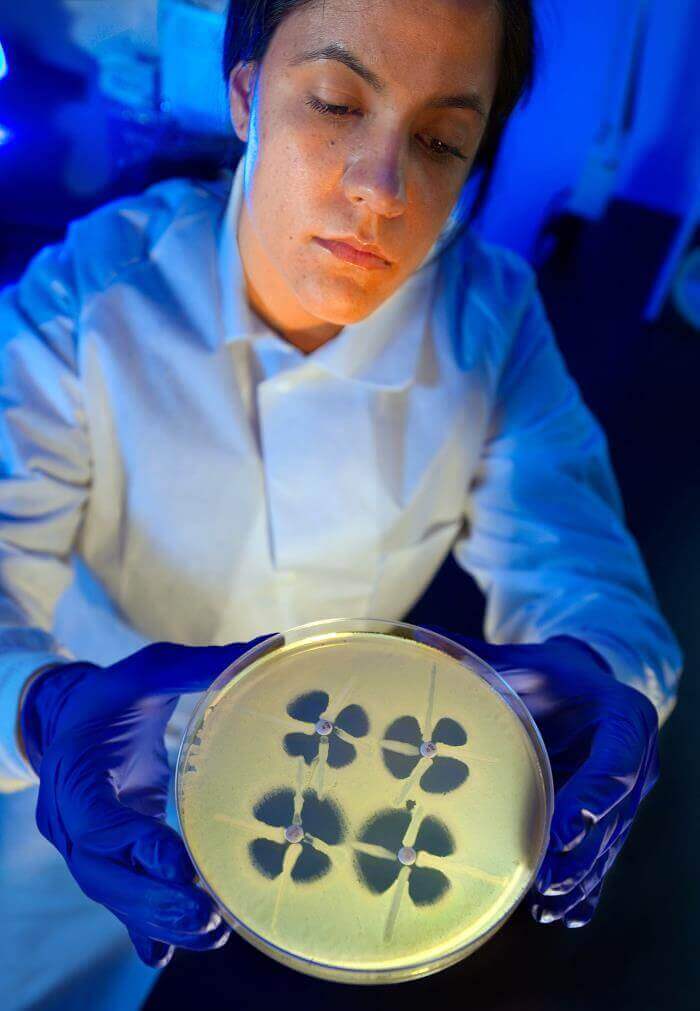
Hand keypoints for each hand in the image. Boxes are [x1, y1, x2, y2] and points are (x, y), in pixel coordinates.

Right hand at [20, 635, 278, 966]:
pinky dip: (141, 928)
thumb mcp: (148, 671)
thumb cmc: (114, 695)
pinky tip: (166, 954)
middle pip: (102, 874)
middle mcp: (71, 820)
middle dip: (152, 899)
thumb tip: (271, 644)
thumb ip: (201, 665)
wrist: (74, 719)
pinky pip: (118, 900)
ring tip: (211, 932)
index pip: (97, 821)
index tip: (179, 861)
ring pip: (113, 895)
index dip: (134, 844)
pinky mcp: (106, 857)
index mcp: (75, 774)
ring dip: (158, 919)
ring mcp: (84, 845)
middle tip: (207, 915)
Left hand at [416, 624, 659, 927]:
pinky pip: (604, 858)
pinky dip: (585, 889)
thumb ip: (478, 656)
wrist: (582, 689)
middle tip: (545, 882)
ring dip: (580, 880)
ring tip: (546, 906)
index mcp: (623, 716)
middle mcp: (635, 761)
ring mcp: (628, 795)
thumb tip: (416, 637)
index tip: (561, 827)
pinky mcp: (614, 819)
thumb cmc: (549, 673)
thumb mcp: (522, 659)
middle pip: (613, 815)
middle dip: (581, 854)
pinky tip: (560, 914)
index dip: (591, 797)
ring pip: (608, 844)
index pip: (615, 762)